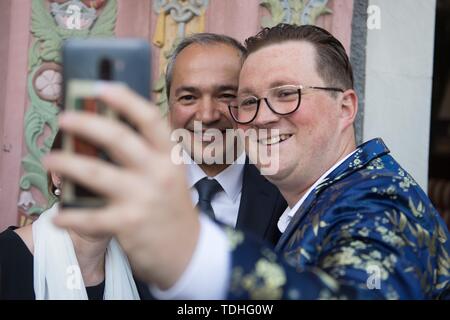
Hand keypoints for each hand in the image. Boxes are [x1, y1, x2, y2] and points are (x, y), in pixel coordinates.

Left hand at [44, 83, 199, 288]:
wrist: (186, 249)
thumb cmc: (172, 206)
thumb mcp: (169, 174)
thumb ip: (146, 154)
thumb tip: (106, 131)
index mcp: (170, 157)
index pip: (149, 119)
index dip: (125, 99)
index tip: (101, 87)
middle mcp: (158, 172)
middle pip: (117, 138)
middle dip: (85, 123)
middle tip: (64, 118)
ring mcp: (143, 198)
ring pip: (95, 173)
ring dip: (66, 163)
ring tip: (50, 159)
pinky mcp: (128, 223)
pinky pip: (90, 217)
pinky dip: (70, 216)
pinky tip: (59, 216)